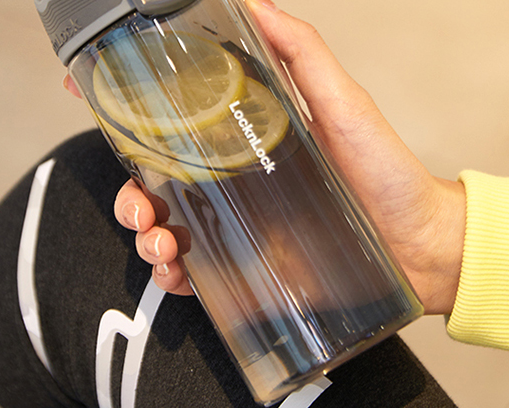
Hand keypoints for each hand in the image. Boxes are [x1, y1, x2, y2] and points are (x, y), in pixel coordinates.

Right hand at [69, 0, 466, 313]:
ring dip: (146, 239)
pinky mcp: (251, 271)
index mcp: (245, 140)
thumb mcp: (343, 106)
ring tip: (158, 246)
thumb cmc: (388, 175)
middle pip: (157, 184)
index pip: (173, 123)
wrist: (421, 247)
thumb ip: (301, 56)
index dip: (126, 113)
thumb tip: (255, 0)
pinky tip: (177, 275)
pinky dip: (175, 278)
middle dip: (129, 196)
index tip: (87, 96)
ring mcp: (241, 229)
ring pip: (168, 231)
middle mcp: (235, 184)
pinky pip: (198, 276)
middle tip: (137, 207)